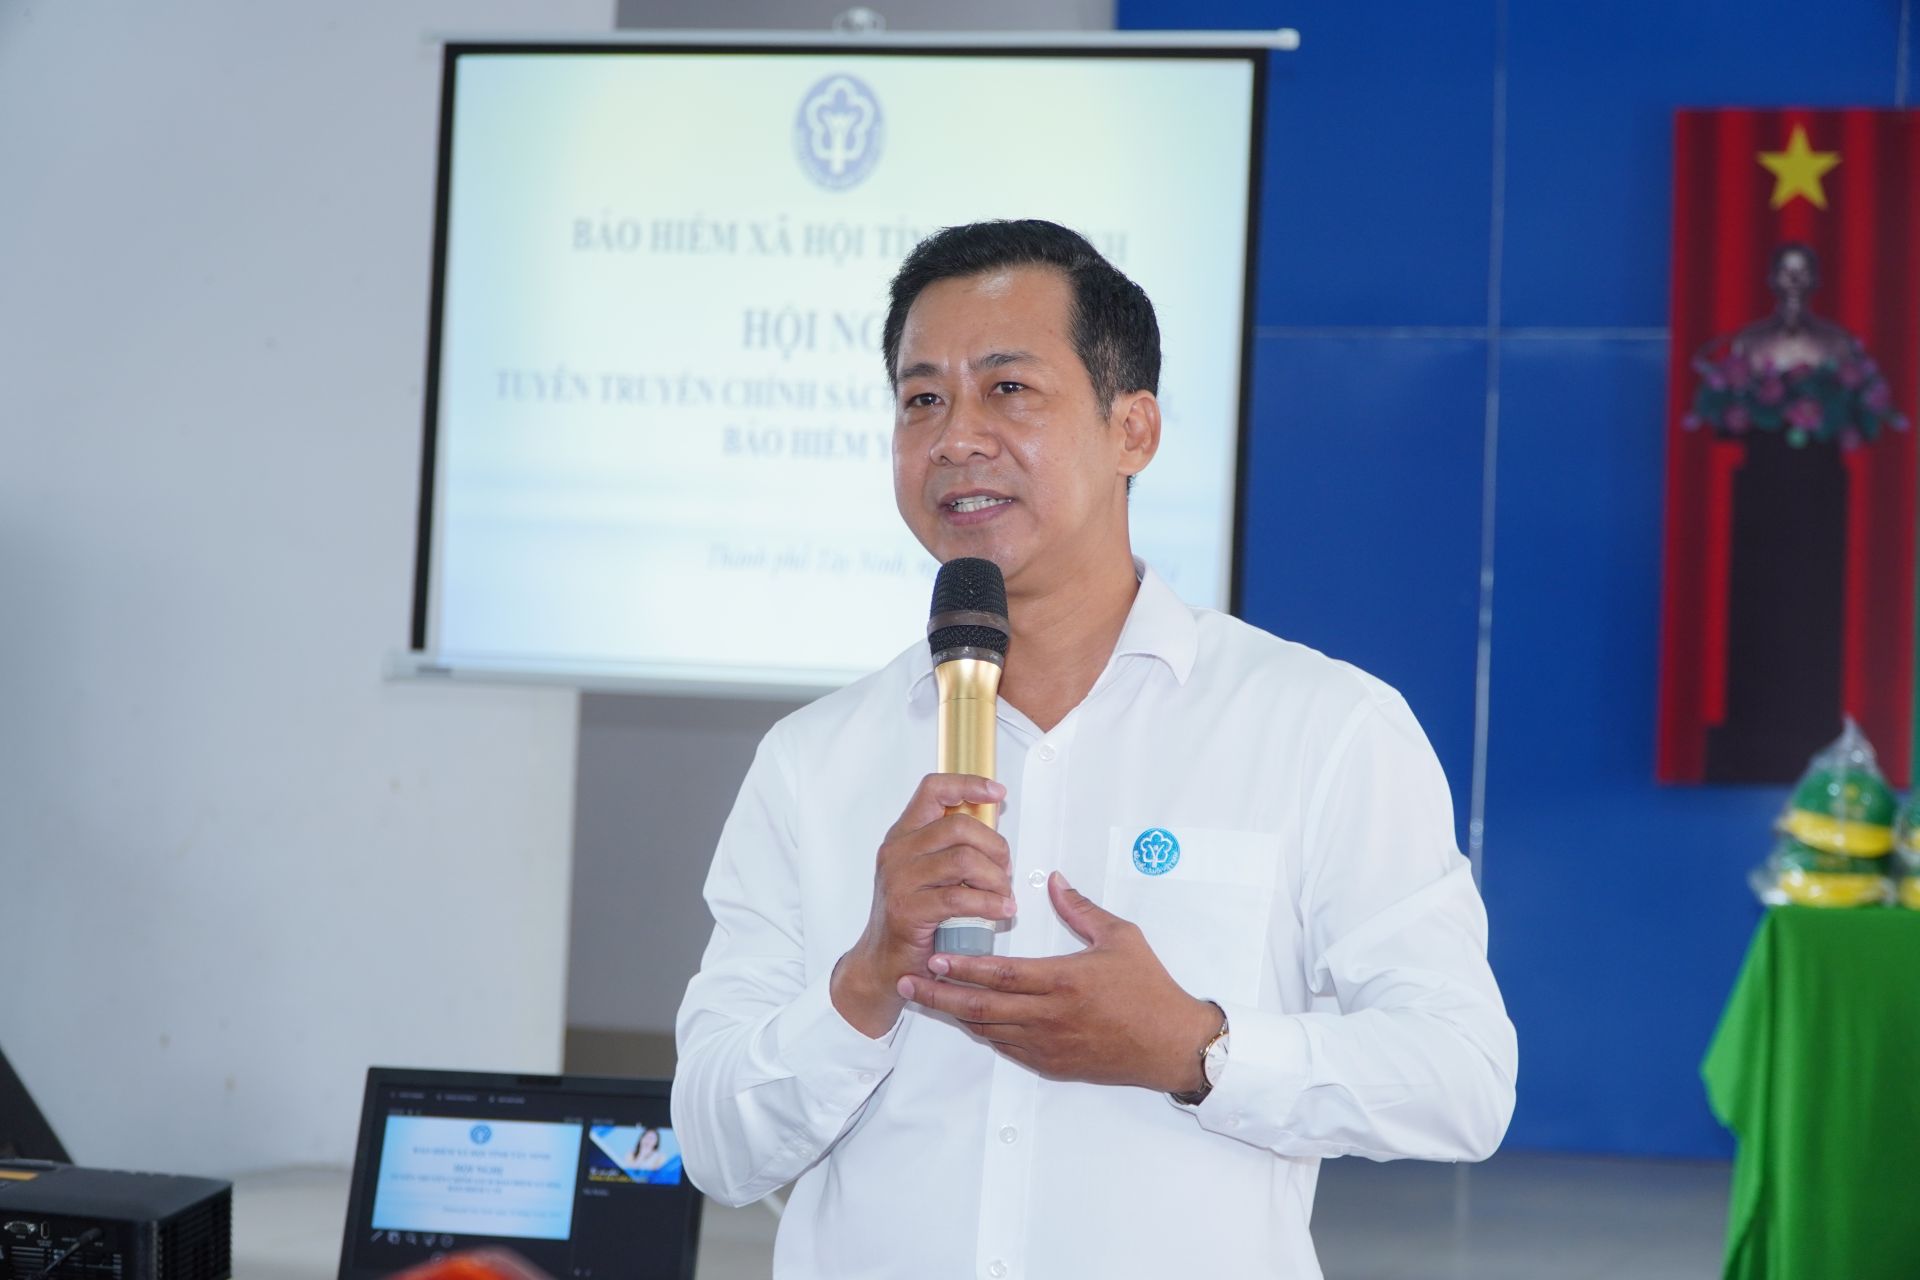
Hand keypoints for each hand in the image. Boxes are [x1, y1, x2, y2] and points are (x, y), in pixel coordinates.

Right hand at [831, 773, 1013, 1037]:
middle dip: (995, 846)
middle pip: (959, 826)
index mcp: (903, 835)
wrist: (882, 965)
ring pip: (964, 860)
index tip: (997, 793)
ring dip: (996, 878)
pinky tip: (1001, 911)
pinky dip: (990, 903)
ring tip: (1004, 896)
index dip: (968, 784)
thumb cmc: (911, 919)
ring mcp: (899, 880)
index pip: (933, 790)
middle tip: (1006, 870)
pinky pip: (960, 898)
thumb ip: (951, 849)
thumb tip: (994, 828)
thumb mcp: (927, 874)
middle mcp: (897, 851)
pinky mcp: (907, 910)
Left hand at [897, 873, 1220, 1091]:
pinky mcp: (1052, 1064)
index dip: (965, 966)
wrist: (1170, 1044)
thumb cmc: (1149, 988)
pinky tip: (965, 1019)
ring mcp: (1048, 1045)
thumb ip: (1081, 909)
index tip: (935, 955)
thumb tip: (1054, 880)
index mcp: (1064, 981)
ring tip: (926, 997)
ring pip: (988, 1031)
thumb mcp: (1121, 938)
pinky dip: (982, 1032)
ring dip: (954, 1014)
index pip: (1002, 974)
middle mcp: (1050, 1017)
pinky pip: (1006, 1048)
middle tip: (908, 980)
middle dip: (939, 994)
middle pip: (981, 1008)